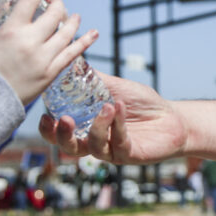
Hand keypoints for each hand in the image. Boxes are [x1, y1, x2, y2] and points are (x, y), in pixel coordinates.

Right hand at [0, 0, 97, 105]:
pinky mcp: (52, 72)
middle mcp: (30, 41)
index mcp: (11, 30)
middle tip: (56, 5)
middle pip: (53, 15)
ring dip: (73, 21)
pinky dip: (85, 42)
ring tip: (75, 17)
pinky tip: (93, 33)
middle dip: (57, 5)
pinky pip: (72, 53)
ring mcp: (43, 57)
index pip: (30, 1)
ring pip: (66, 33)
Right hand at [39, 72, 186, 163]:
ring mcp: (111, 150)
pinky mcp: (129, 154)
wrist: (171, 117)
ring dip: (98, 126)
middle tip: (62, 120)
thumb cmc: (141, 104)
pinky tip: (120, 107)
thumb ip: (91, 79)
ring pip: (94, 147)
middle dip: (61, 136)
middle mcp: (95, 142)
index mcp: (86, 127)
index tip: (44, 114)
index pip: (59, 132)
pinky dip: (118, 124)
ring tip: (107, 106)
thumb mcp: (113, 87)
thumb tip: (71, 60)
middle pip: (69, 147)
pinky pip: (119, 142)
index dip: (49, 128)